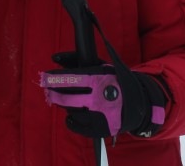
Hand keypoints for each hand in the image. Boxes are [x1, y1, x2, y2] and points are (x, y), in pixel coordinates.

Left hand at [41, 60, 165, 138]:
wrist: (139, 104)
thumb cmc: (114, 81)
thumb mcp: (101, 66)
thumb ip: (76, 59)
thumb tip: (54, 57)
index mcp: (100, 80)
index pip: (72, 78)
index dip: (55, 78)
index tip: (45, 77)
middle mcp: (99, 98)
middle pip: (67, 97)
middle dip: (54, 93)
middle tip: (48, 90)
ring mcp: (100, 115)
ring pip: (71, 110)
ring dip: (64, 104)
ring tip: (64, 100)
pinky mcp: (101, 129)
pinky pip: (76, 125)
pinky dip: (70, 120)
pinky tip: (70, 114)